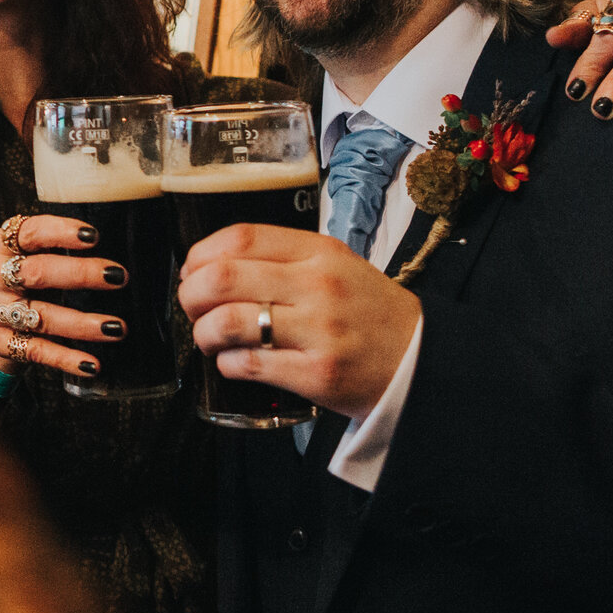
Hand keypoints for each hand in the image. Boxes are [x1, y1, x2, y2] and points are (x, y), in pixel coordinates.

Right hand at [0, 214, 125, 378]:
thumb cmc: (24, 283)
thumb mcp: (31, 257)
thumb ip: (57, 250)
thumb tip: (111, 259)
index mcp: (1, 245)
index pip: (29, 232)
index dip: (60, 232)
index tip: (93, 236)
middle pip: (36, 272)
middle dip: (81, 274)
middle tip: (119, 277)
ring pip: (40, 316)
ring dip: (82, 323)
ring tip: (116, 328)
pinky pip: (35, 350)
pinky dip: (65, 358)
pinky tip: (91, 364)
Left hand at [177, 222, 418, 419]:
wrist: (420, 359)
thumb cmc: (368, 312)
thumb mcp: (336, 265)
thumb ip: (284, 258)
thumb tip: (213, 263)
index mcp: (319, 252)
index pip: (242, 238)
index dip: (202, 254)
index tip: (192, 270)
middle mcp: (318, 286)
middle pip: (223, 278)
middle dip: (191, 294)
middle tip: (192, 307)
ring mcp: (319, 331)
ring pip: (228, 322)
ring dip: (203, 333)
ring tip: (208, 338)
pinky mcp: (317, 374)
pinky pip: (248, 364)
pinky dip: (226, 364)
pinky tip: (231, 361)